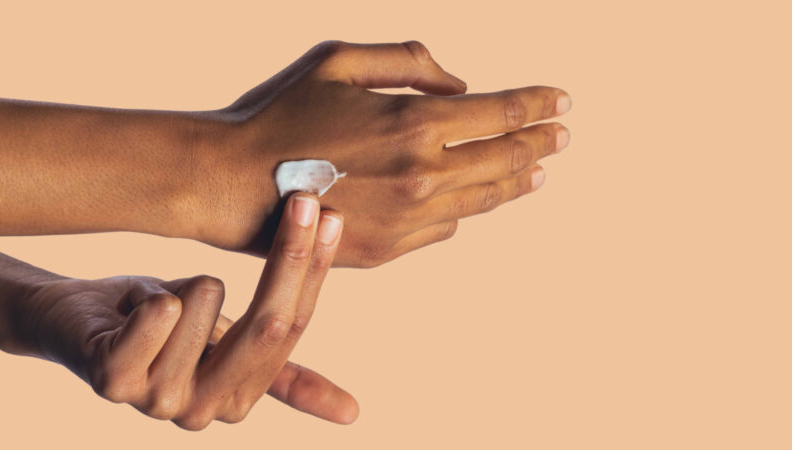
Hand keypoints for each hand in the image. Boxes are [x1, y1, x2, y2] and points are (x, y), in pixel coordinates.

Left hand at [18, 194, 352, 428]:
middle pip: (267, 325)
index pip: (293, 328)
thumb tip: (354, 415)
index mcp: (238, 401)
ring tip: (159, 295)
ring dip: (186, 280)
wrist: (70, 322)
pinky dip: (155, 292)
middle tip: (303, 199)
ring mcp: (156, 401)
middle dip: (289, 256)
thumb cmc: (156, 322)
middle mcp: (202, 412)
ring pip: (207, 302)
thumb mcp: (226, 340)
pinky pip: (158, 314)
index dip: (315, 271)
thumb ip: (283, 369)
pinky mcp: (112, 380)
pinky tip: (139, 301)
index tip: (333, 219)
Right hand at [190, 40, 570, 266]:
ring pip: (481, 202)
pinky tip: (468, 200)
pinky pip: (443, 230)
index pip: (501, 114)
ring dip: (514, 182)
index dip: (537, 105)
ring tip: (535, 172)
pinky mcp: (387, 251)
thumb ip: (407, 61)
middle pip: (504, 161)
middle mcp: (421, 176)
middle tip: (561, 135)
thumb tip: (459, 86)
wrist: (230, 183)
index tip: (562, 101)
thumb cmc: (279, 114)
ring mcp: (407, 221)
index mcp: (413, 123)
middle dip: (539, 143)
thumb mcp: (338, 59)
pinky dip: (461, 210)